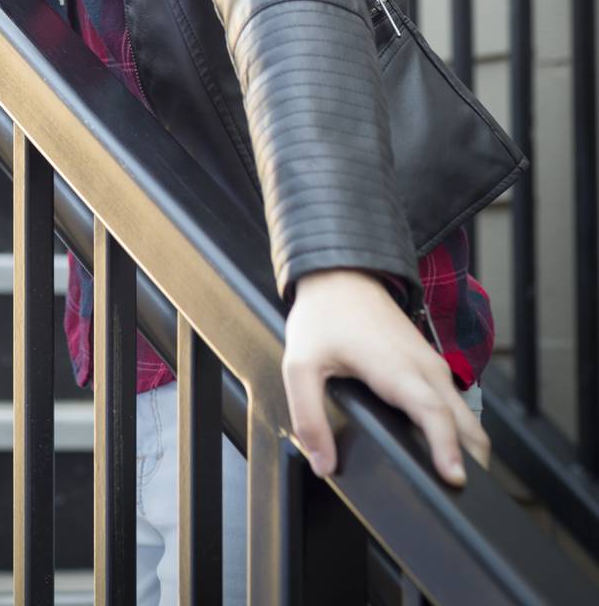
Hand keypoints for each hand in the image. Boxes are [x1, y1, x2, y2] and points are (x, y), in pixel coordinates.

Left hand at [282, 267, 491, 486]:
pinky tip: (446, 452)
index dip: (448, 449)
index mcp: (396, 368)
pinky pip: (455, 404)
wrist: (342, 273)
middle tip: (465, 501)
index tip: (455, 479)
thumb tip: (323, 463)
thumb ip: (309, 416)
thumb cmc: (324, 315)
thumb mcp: (301, 364)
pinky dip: (459, 431)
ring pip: (465, 415)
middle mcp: (424, 368)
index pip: (434, 413)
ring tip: (457, 485)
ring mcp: (432, 365)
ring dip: (469, 448)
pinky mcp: (431, 365)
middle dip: (471, 461)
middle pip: (464, 422)